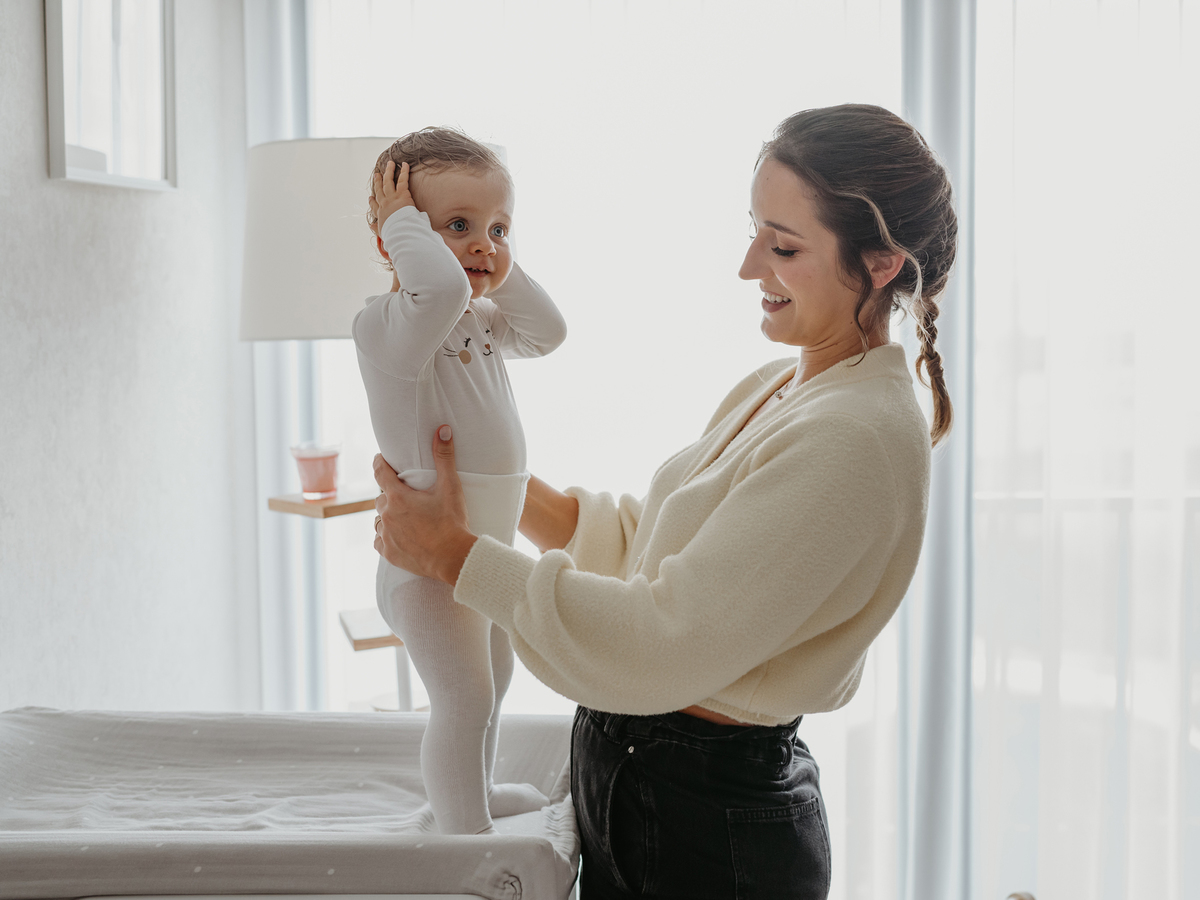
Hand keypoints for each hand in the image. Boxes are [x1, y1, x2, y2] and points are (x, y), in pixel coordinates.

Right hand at [371, 160, 414, 232]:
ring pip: (388, 181)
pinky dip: (403, 171)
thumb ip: (378, 229)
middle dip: (378, 182)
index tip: (370, 198)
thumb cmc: (395, 235)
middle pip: (380, 190)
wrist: (401, 232)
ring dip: (388, 171)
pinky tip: (404, 164)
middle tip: (377, 174)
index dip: (372, 202)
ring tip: (389, 163)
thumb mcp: (384, 233)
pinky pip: (402, 180)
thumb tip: (371, 226)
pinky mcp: (402, 194)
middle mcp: (384, 204)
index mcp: (380, 215)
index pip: (374, 207)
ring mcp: (392, 198)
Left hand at [373, 425, 476, 584]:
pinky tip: (398, 535)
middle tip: (406, 495)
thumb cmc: (452, 522)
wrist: (453, 558)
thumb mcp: (450, 487)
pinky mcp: (388, 552)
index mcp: (397, 497)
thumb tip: (442, 429)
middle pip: (381, 497)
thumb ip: (444, 457)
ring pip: (378, 519)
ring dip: (387, 516)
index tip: (380, 458)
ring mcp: (386, 535)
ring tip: (403, 517)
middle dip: (391, 494)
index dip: (379, 462)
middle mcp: (386, 515)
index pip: (379, 472)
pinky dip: (386, 536)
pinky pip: (379, 540)